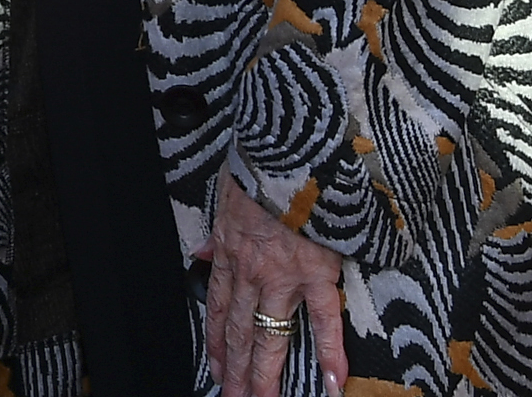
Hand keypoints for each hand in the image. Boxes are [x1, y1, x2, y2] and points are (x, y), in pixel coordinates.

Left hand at [201, 174, 348, 396]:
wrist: (286, 156)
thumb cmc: (259, 172)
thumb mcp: (223, 199)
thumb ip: (216, 235)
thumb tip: (201, 253)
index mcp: (230, 253)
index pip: (219, 308)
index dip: (217, 342)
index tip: (217, 368)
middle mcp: (251, 272)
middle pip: (240, 332)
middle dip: (236, 371)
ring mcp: (283, 278)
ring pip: (270, 335)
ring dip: (266, 374)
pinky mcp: (317, 274)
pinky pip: (324, 321)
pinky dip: (330, 354)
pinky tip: (331, 383)